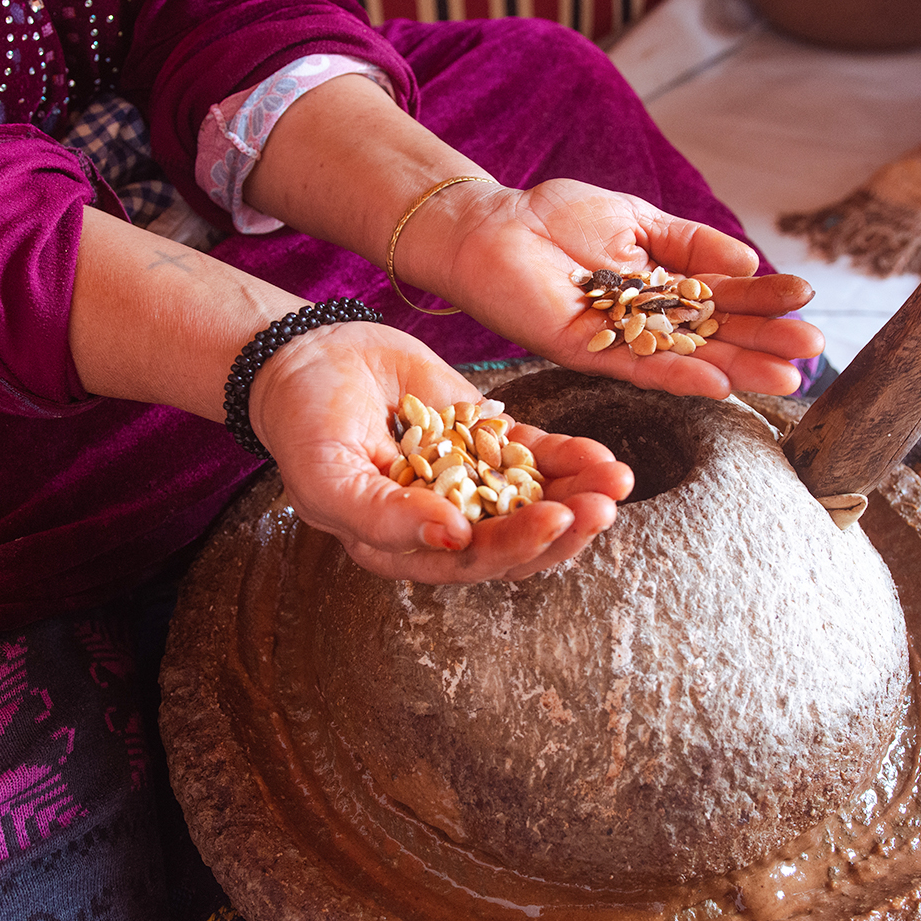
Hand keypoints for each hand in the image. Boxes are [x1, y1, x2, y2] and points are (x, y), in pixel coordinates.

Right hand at [249, 321, 634, 582]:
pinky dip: (572, 458)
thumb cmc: (303, 425)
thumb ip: (384, 517)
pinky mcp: (488, 440)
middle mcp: (446, 524)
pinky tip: (603, 459)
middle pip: (517, 542)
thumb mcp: (329, 477)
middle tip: (600, 508)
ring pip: (537, 501)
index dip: (515, 547)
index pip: (471, 563)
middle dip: (564, 528)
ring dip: (580, 497)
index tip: (552, 520)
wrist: (309, 357)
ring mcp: (472, 481)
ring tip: (616, 483)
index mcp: (404, 549)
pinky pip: (539, 456)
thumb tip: (454, 539)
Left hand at [404, 178, 825, 399]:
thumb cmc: (557, 217)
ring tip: (786, 378)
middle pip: (716, 336)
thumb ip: (690, 243)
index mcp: (662, 288)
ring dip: (738, 370)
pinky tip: (720, 384)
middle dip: (765, 344)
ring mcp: (620, 341)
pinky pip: (640, 370)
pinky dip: (680, 378)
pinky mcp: (587, 352)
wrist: (492, 226)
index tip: (808, 302)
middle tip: (813, 354)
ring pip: (688, 360)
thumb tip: (747, 261)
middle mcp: (647, 323)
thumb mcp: (638, 220)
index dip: (765, 301)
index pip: (725, 298)